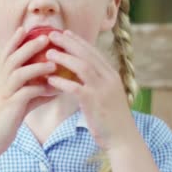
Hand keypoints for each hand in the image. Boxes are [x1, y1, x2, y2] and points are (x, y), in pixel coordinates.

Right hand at [0, 27, 57, 157]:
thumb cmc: (5, 121)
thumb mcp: (20, 103)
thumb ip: (35, 93)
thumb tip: (54, 87)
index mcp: (1, 79)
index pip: (7, 54)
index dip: (15, 40)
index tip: (25, 28)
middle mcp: (0, 83)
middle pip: (13, 58)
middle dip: (29, 45)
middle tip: (46, 37)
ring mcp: (4, 94)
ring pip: (19, 72)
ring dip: (37, 65)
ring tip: (53, 62)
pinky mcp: (10, 107)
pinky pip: (26, 93)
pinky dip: (40, 89)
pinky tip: (54, 89)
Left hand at [45, 30, 132, 149]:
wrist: (123, 139)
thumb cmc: (111, 119)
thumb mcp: (107, 95)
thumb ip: (97, 82)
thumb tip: (81, 73)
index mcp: (112, 75)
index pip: (93, 52)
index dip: (78, 41)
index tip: (65, 33)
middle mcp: (109, 78)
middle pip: (87, 54)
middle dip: (69, 43)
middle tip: (52, 34)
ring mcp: (102, 89)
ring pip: (82, 66)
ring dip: (64, 58)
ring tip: (48, 53)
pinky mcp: (94, 102)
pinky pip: (75, 88)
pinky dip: (62, 82)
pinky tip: (50, 79)